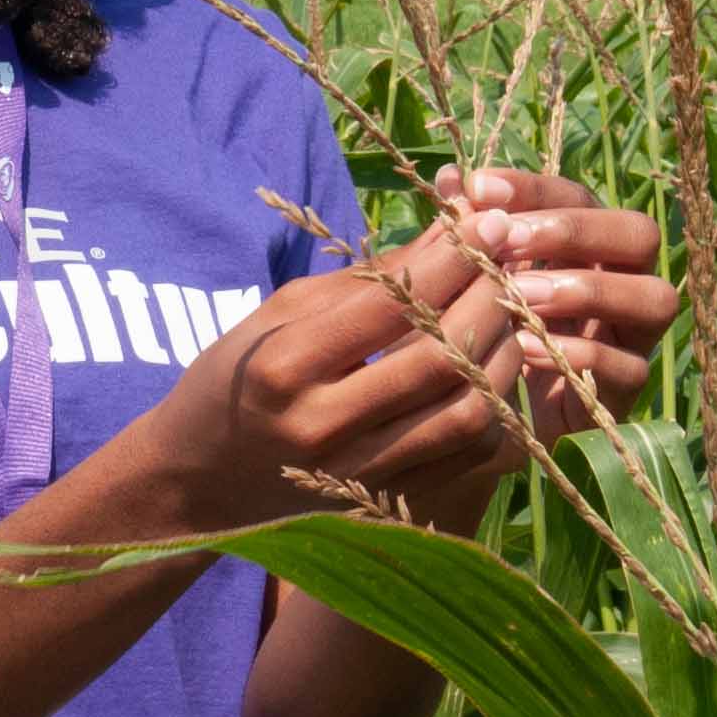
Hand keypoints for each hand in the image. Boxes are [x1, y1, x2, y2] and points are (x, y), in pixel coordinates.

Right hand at [137, 170, 671, 526]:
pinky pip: (468, 449)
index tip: (490, 217)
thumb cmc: (235, 378)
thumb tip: (453, 226)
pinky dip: (497, 400)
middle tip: (513, 254)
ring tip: (508, 308)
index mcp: (284, 367)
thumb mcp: (281, 313)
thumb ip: (367, 277)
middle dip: (491, 293)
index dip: (453, 256)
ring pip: (468, 407)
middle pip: (442, 355)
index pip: (392, 303)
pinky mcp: (388, 500)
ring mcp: (359, 472)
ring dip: (505, 350)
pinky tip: (497, 361)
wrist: (202, 479)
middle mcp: (323, 426)